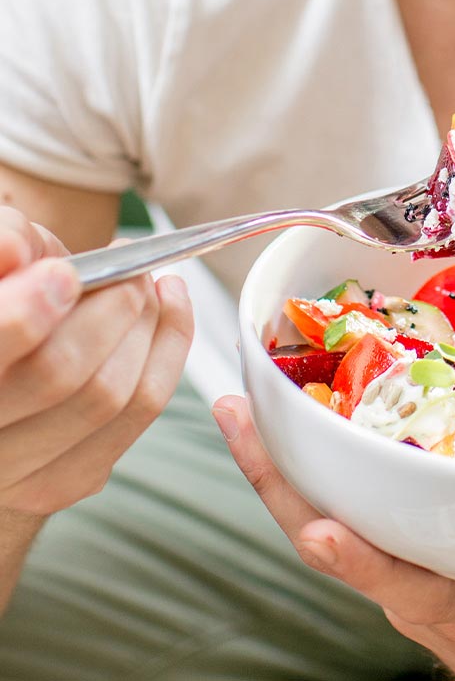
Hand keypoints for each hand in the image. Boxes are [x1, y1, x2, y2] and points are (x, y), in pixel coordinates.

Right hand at [0, 206, 193, 518]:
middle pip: (59, 375)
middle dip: (111, 309)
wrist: (1, 386)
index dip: (25, 315)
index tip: (67, 274)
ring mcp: (19, 473)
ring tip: (150, 283)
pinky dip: (169, 349)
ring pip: (111, 395)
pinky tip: (169, 308)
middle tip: (131, 267)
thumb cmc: (2, 305)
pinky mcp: (68, 479)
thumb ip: (2, 244)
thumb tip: (14, 250)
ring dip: (147, 327)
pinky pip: (144, 410)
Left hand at [213, 394, 454, 680]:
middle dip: (279, 486)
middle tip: (235, 408)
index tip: (321, 535)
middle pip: (335, 543)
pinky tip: (274, 418)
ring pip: (318, 522)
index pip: (416, 593)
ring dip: (270, 468)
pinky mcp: (393, 553)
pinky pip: (334, 511)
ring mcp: (402, 573)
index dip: (368, 568)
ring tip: (233, 397)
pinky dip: (296, 473)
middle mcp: (428, 591)